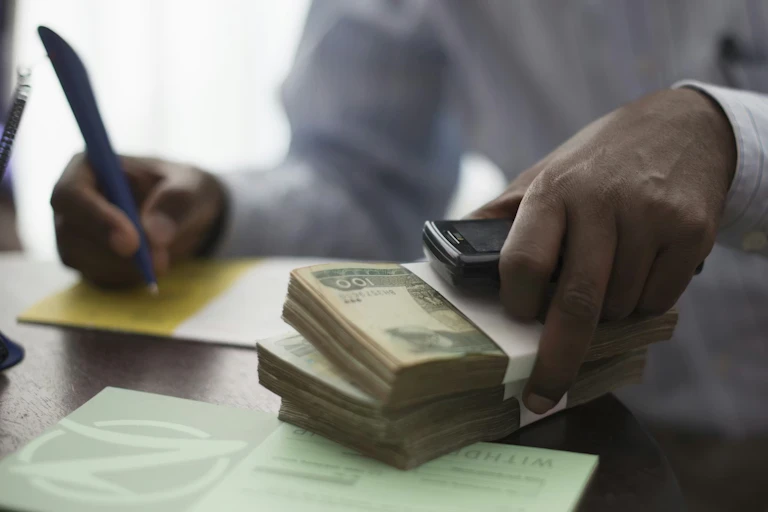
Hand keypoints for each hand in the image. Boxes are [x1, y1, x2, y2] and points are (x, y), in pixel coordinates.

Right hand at [51, 154, 224, 286]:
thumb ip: (175, 204)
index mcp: (88, 167)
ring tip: (163, 256)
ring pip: (82, 258)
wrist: (187, 215)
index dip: (97, 219)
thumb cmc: (184, 190)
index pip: (71, 193)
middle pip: (70, 232)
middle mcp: (71, 200)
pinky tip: (150, 264)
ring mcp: (71, 232)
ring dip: (125, 266)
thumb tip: (153, 235)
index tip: (131, 242)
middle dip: (115, 251)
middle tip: (158, 262)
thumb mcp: (191, 187)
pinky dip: (127, 276)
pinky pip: (96, 276)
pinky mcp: (83, 259)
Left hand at [471, 88, 736, 412]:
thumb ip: (503, 212)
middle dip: (557, 360)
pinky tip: (638, 273)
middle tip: (542, 395)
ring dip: (606, 317)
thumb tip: (451, 248)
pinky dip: (642, 304)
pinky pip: (658, 300)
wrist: (683, 126)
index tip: (517, 321)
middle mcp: (601, 202)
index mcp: (554, 191)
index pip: (524, 262)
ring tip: (604, 282)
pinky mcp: (690, 232)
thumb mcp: (546, 172)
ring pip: (619, 307)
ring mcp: (650, 217)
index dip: (518, 303)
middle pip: (575, 303)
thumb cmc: (600, 160)